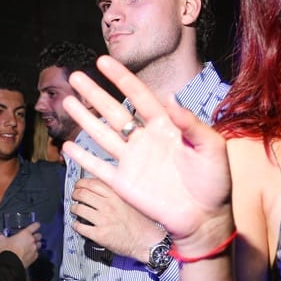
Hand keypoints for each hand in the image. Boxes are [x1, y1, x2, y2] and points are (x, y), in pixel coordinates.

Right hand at [0, 221, 40, 266]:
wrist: (11, 264)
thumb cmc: (7, 250)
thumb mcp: (1, 241)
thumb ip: (2, 236)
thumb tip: (0, 235)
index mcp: (25, 234)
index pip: (34, 226)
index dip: (36, 225)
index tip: (37, 225)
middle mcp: (32, 240)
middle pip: (39, 236)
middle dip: (37, 236)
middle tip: (32, 237)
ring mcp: (34, 249)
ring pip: (39, 244)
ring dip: (36, 244)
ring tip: (32, 246)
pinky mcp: (35, 257)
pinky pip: (37, 253)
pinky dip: (34, 253)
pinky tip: (30, 254)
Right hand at [61, 55, 233, 251]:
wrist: (205, 218)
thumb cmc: (214, 182)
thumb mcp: (212, 148)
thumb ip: (192, 124)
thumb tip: (171, 98)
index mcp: (166, 127)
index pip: (139, 96)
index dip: (121, 78)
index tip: (103, 61)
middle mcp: (145, 140)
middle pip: (114, 111)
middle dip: (94, 94)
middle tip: (74, 77)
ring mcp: (132, 161)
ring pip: (102, 135)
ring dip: (84, 118)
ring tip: (67, 101)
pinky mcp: (124, 183)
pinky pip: (99, 168)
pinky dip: (83, 158)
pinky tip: (68, 146)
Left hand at [71, 177, 163, 261]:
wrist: (147, 241)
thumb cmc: (142, 223)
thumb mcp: (131, 201)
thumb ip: (116, 194)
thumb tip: (100, 188)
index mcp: (116, 196)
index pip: (92, 183)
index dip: (81, 183)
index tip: (79, 186)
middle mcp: (108, 205)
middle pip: (82, 194)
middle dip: (75, 194)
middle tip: (74, 196)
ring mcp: (103, 220)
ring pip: (79, 209)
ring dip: (73, 208)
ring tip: (74, 209)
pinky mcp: (100, 234)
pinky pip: (80, 227)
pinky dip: (75, 225)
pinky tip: (77, 225)